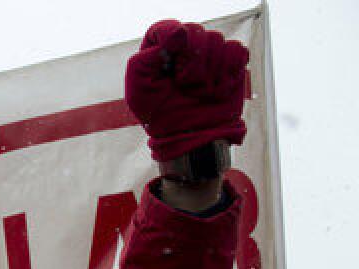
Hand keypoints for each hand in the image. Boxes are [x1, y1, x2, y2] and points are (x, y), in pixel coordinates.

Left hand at [125, 20, 248, 161]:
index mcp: (157, 51)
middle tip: (184, 85)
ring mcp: (209, 53)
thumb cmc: (160, 114)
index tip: (172, 58)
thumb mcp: (139, 90)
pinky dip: (228, 72)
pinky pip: (237, 50)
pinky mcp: (231, 61)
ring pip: (216, 40)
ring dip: (208, 72)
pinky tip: (217, 90)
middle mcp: (183, 48)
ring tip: (199, 92)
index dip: (171, 38)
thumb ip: (145, 58)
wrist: (190, 135)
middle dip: (190, 61)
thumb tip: (178, 33)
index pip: (165, 27)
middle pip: (194, 30)